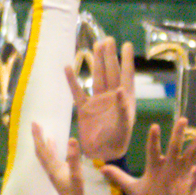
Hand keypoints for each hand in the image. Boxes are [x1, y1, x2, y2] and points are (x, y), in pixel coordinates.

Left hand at [30, 123, 84, 194]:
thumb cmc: (77, 193)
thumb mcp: (77, 174)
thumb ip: (74, 158)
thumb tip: (71, 140)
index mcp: (52, 168)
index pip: (42, 149)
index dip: (38, 136)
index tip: (34, 123)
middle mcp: (50, 169)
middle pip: (41, 151)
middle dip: (38, 138)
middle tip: (36, 125)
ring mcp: (54, 173)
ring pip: (45, 156)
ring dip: (43, 144)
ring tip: (44, 134)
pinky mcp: (59, 175)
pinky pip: (52, 159)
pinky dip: (51, 151)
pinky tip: (56, 148)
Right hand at [64, 38, 134, 162]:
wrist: (101, 155)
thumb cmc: (117, 142)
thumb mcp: (123, 126)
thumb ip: (123, 108)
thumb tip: (121, 89)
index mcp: (125, 99)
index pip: (126, 75)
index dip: (126, 60)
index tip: (127, 44)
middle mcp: (111, 97)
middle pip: (111, 72)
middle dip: (109, 56)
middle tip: (108, 39)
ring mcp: (97, 101)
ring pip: (97, 77)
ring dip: (96, 62)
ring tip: (96, 46)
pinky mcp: (84, 108)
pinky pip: (77, 91)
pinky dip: (72, 80)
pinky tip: (68, 67)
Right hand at [100, 117, 195, 194]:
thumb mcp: (132, 190)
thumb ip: (118, 177)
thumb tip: (102, 168)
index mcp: (154, 169)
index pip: (152, 150)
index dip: (153, 139)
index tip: (155, 126)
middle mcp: (169, 169)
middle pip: (174, 148)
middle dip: (179, 133)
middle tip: (183, 119)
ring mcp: (183, 174)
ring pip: (191, 155)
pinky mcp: (194, 181)